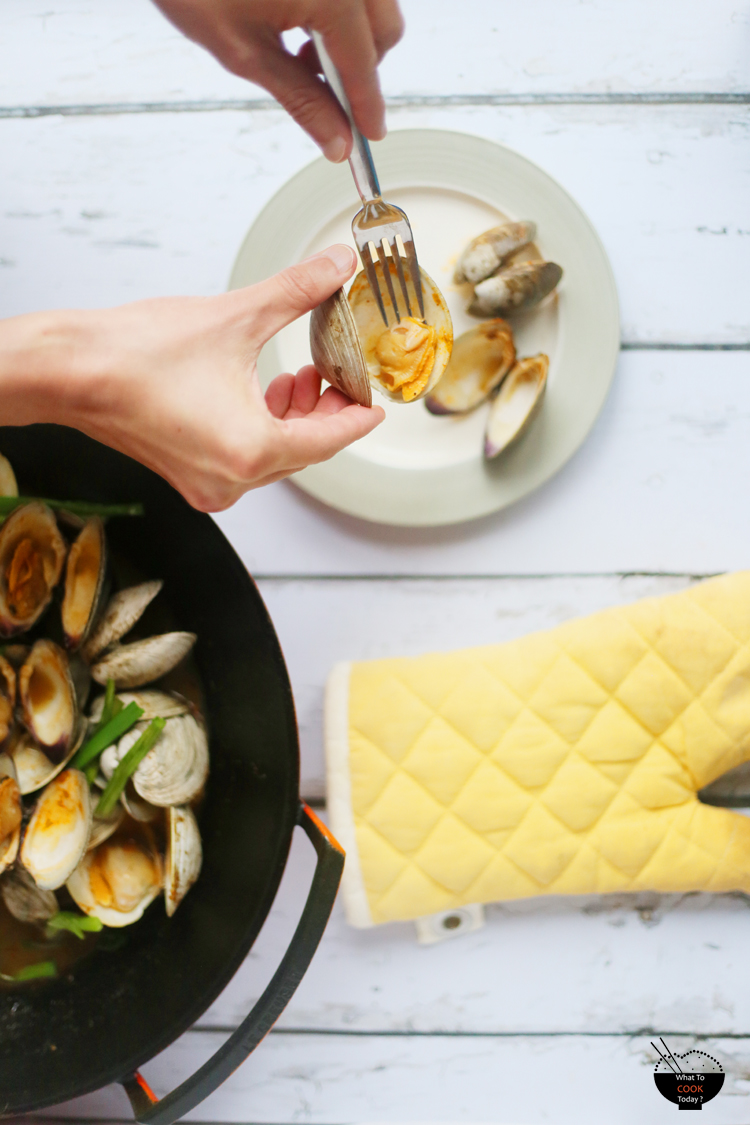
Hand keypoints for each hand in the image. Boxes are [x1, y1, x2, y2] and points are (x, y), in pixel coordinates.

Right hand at [0, 245, 384, 511]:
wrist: (69, 371)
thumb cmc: (135, 355)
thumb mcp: (233, 317)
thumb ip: (296, 292)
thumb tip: (336, 268)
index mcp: (251, 451)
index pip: (330, 441)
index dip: (359, 417)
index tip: (377, 405)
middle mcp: (231, 480)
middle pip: (304, 451)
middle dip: (326, 412)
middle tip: (338, 376)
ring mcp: (207, 483)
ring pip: (275, 457)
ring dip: (293, 419)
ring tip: (298, 376)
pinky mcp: (188, 474)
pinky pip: (244, 459)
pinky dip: (261, 429)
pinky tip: (261, 392)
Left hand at [152, 0, 403, 159]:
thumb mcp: (244, 51)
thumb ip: (300, 98)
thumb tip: (336, 138)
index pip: (363, 62)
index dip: (367, 106)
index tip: (368, 134)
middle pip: (384, 29)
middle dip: (361, 68)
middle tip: (325, 93)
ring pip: (374, 5)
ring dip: (351, 37)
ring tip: (301, 50)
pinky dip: (339, 9)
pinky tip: (301, 18)